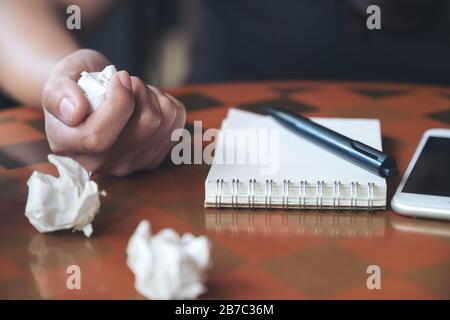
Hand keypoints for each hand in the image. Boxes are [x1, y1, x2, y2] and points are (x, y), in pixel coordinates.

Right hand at [42, 49, 185, 175]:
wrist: (92, 96)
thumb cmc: (74, 85)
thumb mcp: (57, 79)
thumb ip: (58, 93)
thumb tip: (75, 112)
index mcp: (69, 145)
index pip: (99, 137)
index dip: (118, 102)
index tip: (119, 76)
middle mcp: (101, 164)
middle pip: (145, 127)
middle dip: (140, 91)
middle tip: (125, 79)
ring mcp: (130, 165)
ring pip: (164, 122)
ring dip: (153, 95)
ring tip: (133, 92)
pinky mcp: (153, 158)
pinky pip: (177, 123)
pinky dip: (166, 103)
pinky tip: (146, 103)